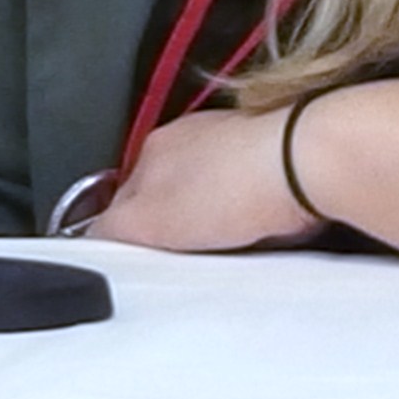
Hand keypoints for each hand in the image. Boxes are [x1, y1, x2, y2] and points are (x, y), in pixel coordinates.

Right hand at [85, 105, 324, 252]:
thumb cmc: (234, 185)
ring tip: (233, 247)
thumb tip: (87, 240)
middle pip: (168, 194)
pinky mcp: (279, 156)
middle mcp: (192, 138)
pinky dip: (255, 213)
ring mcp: (236, 142)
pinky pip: (255, 195)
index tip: (141, 261)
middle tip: (189, 260)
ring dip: (218, 220)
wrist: (311, 162)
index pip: (122, 198)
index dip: (129, 234)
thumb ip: (111, 230)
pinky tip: (267, 228)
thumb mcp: (149, 220)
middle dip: (175, 227)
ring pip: (213, 194)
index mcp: (153, 149)